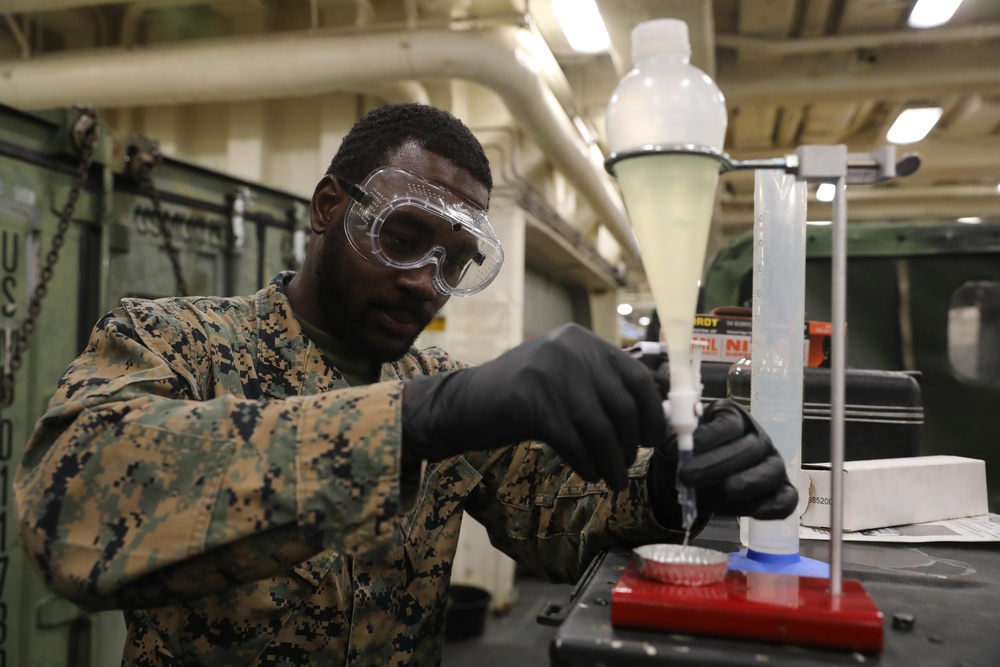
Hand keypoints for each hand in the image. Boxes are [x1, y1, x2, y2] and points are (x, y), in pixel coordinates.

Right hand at [402, 323, 665, 490]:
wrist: (464, 404)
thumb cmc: (520, 396)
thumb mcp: (563, 376)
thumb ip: (600, 386)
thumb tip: (651, 418)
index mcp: (581, 339)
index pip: (636, 376)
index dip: (652, 412)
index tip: (653, 439)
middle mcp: (568, 349)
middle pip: (621, 406)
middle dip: (631, 443)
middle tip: (628, 464)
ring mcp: (549, 375)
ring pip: (600, 428)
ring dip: (612, 461)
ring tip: (613, 479)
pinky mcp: (531, 404)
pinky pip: (575, 442)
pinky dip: (587, 463)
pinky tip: (588, 473)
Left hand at [649, 399, 797, 522]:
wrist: (689, 483)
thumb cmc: (684, 455)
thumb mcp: (672, 444)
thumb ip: (673, 441)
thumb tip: (674, 448)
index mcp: (731, 417)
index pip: (729, 423)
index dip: (710, 436)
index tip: (688, 448)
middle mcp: (756, 437)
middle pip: (751, 447)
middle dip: (720, 463)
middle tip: (690, 476)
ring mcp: (771, 463)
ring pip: (773, 470)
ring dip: (751, 481)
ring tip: (727, 491)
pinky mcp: (778, 490)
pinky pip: (787, 498)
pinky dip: (776, 506)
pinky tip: (756, 513)